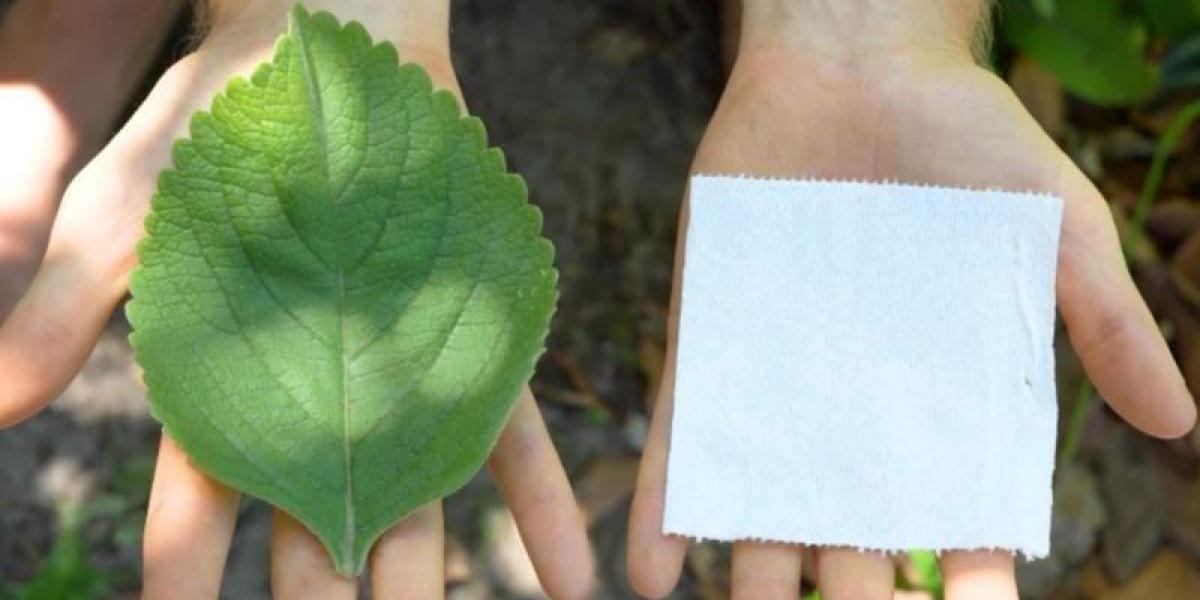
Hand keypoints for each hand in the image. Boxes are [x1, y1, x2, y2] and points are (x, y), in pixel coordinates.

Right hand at [0, 1, 592, 596]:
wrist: (324, 52)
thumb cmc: (215, 127)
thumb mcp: (127, 215)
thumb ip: (63, 308)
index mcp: (226, 380)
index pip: (197, 504)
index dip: (186, 576)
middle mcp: (314, 394)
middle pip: (315, 521)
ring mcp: (397, 374)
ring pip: (413, 496)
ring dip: (425, 579)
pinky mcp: (467, 341)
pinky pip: (513, 434)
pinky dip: (540, 506)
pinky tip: (568, 574)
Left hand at [627, 1, 1196, 597]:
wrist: (849, 61)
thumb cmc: (963, 134)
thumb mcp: (1053, 224)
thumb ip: (1103, 320)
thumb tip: (1180, 424)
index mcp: (942, 394)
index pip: (958, 513)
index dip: (965, 577)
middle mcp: (856, 404)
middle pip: (853, 529)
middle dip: (854, 595)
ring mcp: (778, 379)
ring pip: (763, 501)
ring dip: (754, 575)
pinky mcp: (710, 342)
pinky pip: (683, 435)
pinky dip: (665, 502)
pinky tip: (652, 571)